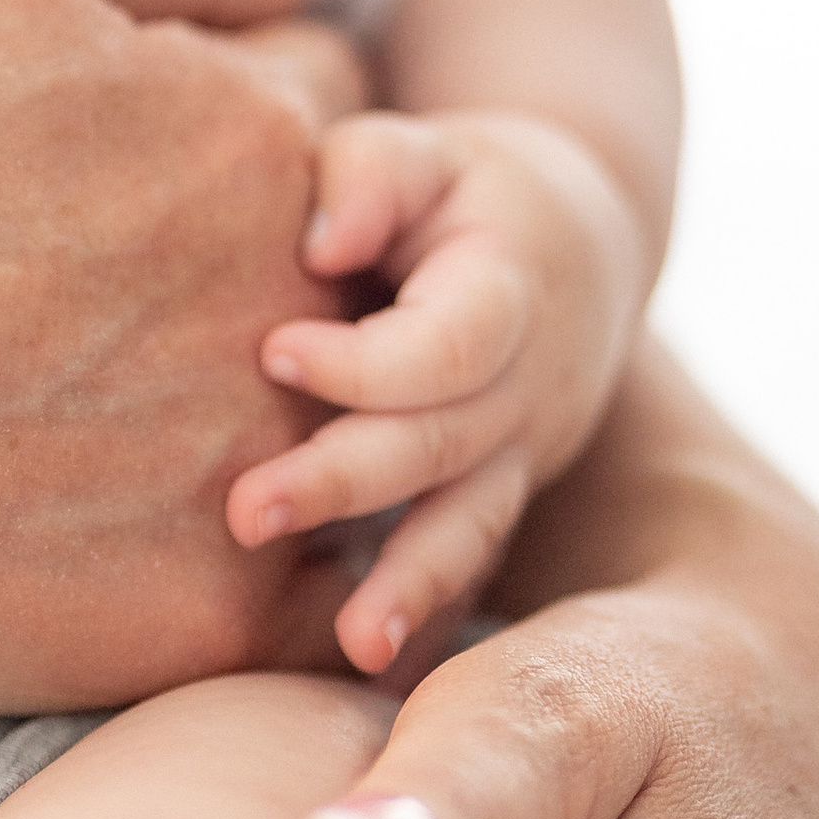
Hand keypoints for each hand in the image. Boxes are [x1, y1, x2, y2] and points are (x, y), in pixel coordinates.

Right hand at [0, 0, 367, 703]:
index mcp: (261, 133)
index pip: (333, 103)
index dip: (226, 113)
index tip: (118, 162)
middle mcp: (296, 300)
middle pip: (354, 268)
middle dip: (262, 264)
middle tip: (106, 292)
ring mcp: (262, 467)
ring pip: (335, 433)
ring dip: (263, 416)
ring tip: (104, 415)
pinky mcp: (206, 619)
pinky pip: (303, 595)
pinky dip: (243, 566)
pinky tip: (120, 530)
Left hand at [223, 109, 643, 675]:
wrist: (573, 246)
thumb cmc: (460, 188)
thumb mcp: (424, 148)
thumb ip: (370, 175)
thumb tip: (319, 243)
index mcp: (510, 288)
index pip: (449, 343)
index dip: (367, 359)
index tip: (271, 349)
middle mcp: (529, 384)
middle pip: (445, 443)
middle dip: (347, 482)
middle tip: (245, 512)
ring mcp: (523, 451)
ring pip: (470, 522)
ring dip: (409, 584)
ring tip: (349, 639)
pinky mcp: (499, 492)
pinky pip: (469, 558)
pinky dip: (427, 613)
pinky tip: (370, 670)